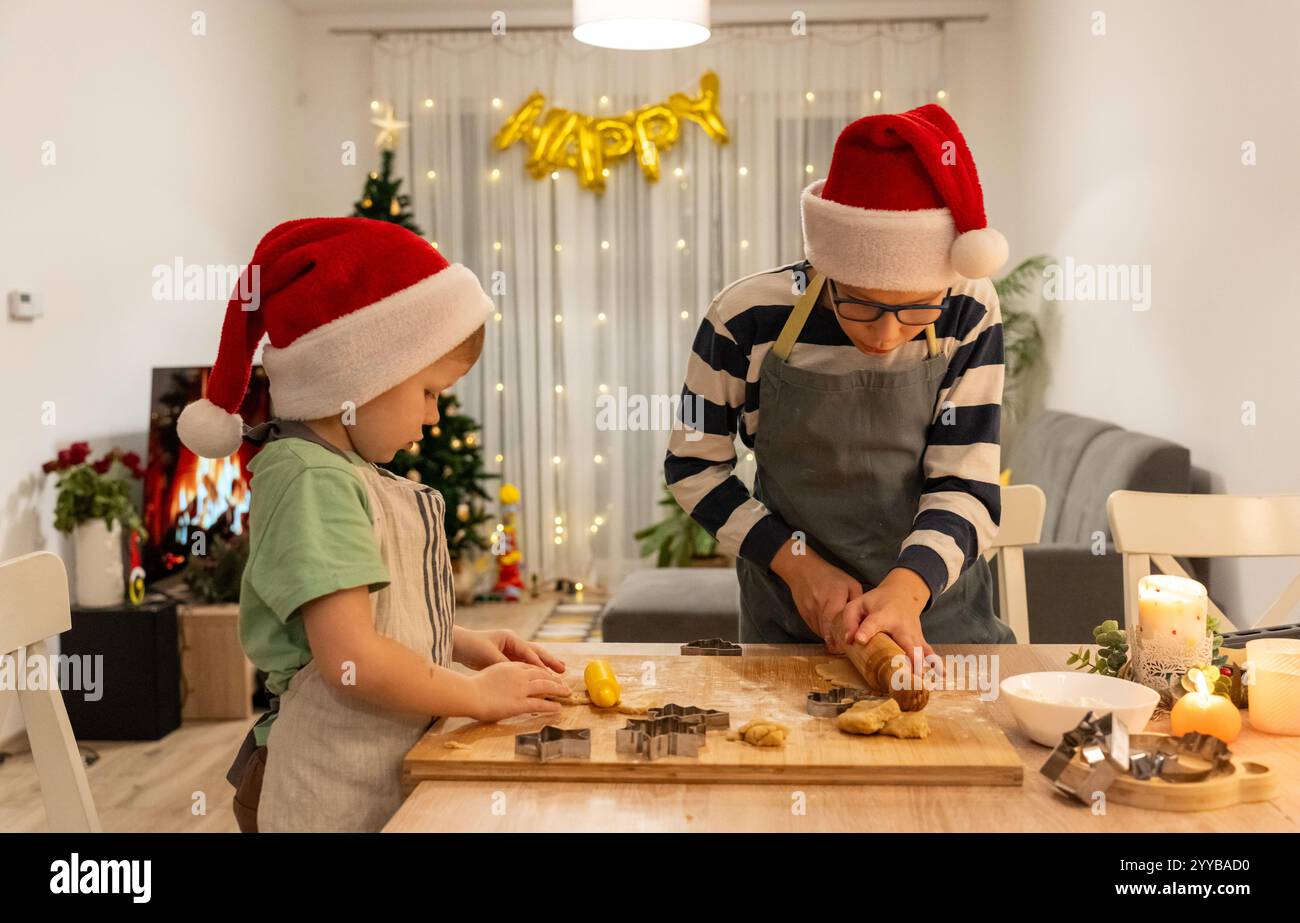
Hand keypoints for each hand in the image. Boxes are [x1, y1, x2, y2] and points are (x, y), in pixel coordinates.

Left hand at [453, 626, 566, 673]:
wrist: (458, 645)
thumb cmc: (472, 647)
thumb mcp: (488, 656)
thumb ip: (505, 664)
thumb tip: (519, 673)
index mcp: (510, 638)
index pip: (529, 652)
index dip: (539, 663)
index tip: (549, 673)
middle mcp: (513, 642)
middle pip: (536, 652)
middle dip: (550, 661)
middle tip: (563, 669)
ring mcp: (511, 650)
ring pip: (532, 658)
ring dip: (545, 665)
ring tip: (559, 671)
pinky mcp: (506, 658)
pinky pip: (524, 665)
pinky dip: (533, 670)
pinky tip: (541, 678)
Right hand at [465, 661, 570, 721]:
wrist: (469, 694)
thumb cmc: (473, 687)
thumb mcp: (489, 674)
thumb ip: (499, 677)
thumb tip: (501, 683)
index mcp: (510, 667)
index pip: (530, 667)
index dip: (541, 670)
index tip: (548, 674)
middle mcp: (519, 675)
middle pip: (542, 674)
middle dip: (554, 678)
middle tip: (562, 683)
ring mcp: (521, 689)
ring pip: (546, 686)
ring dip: (558, 689)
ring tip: (566, 692)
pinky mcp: (520, 703)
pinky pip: (541, 703)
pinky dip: (552, 705)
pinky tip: (558, 707)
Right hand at [769, 538, 860, 652]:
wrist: (802, 569)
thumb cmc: (829, 575)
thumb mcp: (849, 583)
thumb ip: (857, 600)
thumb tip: (864, 617)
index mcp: (834, 597)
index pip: (835, 621)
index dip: (839, 636)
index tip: (846, 647)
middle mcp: (820, 605)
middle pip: (827, 630)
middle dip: (836, 642)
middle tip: (844, 650)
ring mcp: (810, 611)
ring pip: (820, 631)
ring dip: (829, 638)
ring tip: (839, 644)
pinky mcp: (804, 614)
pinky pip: (814, 628)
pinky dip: (823, 632)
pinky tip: (830, 633)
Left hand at [838, 567, 938, 676]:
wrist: (903, 593)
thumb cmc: (877, 602)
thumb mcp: (859, 604)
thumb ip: (851, 619)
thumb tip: (851, 640)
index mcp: (882, 615)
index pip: (873, 623)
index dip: (866, 631)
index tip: (859, 639)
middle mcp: (901, 626)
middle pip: (906, 641)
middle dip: (908, 656)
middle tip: (907, 672)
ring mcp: (913, 633)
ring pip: (919, 649)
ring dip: (921, 664)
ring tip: (921, 681)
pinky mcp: (920, 640)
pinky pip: (928, 652)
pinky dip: (935, 662)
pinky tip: (941, 674)